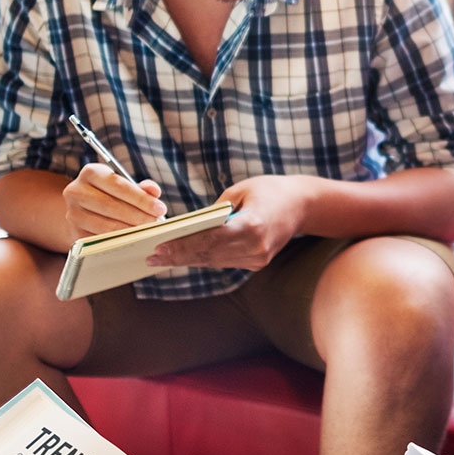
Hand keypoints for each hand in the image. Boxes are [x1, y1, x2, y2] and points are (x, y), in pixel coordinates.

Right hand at [63, 163, 164, 237]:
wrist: (84, 211)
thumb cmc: (111, 196)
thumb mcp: (125, 187)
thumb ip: (142, 188)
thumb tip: (154, 191)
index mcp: (91, 173)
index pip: (118, 185)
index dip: (141, 198)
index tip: (160, 209)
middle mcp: (76, 191)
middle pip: (111, 206)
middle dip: (138, 216)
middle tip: (156, 224)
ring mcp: (72, 213)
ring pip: (106, 225)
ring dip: (130, 231)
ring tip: (148, 233)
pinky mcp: (74, 233)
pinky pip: (100, 241)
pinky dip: (119, 243)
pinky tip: (133, 242)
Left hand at [147, 175, 312, 271]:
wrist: (302, 205)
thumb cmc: (270, 190)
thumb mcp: (239, 191)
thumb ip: (214, 211)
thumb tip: (187, 227)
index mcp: (253, 226)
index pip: (210, 240)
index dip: (182, 246)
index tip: (159, 248)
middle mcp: (256, 248)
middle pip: (209, 255)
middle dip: (178, 256)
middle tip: (151, 257)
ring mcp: (258, 259)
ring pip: (214, 261)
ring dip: (187, 260)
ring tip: (160, 259)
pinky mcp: (257, 263)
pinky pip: (224, 261)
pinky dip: (203, 258)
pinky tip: (183, 257)